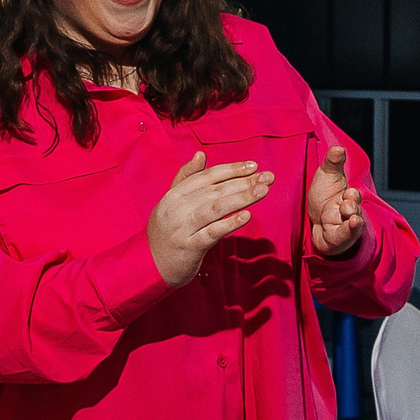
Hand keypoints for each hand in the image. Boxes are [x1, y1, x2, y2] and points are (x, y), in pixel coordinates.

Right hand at [146, 151, 270, 286]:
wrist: (151, 265)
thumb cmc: (167, 232)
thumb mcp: (172, 202)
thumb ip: (186, 178)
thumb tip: (200, 154)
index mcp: (174, 195)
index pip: (207, 176)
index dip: (231, 169)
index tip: (254, 166)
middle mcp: (177, 208)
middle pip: (214, 190)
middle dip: (243, 182)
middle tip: (268, 177)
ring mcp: (182, 228)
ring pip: (215, 208)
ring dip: (241, 198)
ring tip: (263, 191)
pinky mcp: (189, 247)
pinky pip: (212, 233)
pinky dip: (229, 223)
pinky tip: (246, 216)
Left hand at [307, 143, 365, 257]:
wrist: (315, 223)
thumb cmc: (325, 198)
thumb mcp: (326, 176)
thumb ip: (333, 162)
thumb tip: (338, 148)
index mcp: (348, 196)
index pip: (354, 194)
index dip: (352, 193)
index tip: (348, 191)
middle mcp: (349, 211)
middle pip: (355, 207)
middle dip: (352, 203)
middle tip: (346, 200)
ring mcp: (346, 225)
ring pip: (354, 221)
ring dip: (353, 217)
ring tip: (348, 212)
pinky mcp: (340, 238)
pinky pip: (348, 234)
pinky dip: (352, 230)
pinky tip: (353, 224)